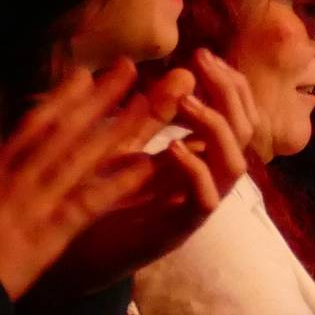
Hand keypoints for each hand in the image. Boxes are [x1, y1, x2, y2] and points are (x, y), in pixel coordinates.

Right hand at [0, 61, 186, 298]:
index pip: (33, 126)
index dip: (60, 98)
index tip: (84, 74)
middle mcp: (19, 178)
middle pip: (64, 130)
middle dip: (98, 99)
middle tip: (129, 69)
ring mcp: (36, 202)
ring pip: (82, 157)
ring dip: (117, 129)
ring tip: (146, 104)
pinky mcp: (49, 232)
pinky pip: (90, 202)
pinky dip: (118, 183)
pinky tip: (145, 165)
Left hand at [26, 65, 250, 307]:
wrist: (68, 259)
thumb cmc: (95, 201)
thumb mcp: (123, 145)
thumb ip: (152, 114)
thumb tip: (180, 70)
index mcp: (197, 156)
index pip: (237, 114)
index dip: (227, 83)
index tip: (202, 55)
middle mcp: (205, 179)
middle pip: (246, 132)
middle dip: (228, 93)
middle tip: (203, 64)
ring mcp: (194, 206)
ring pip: (235, 165)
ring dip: (216, 127)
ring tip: (188, 103)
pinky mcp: (176, 232)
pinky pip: (205, 200)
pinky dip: (194, 170)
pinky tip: (171, 148)